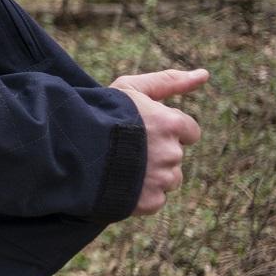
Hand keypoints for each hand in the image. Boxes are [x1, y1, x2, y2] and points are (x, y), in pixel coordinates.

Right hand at [111, 68, 208, 215]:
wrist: (70, 147)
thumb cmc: (100, 113)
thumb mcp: (131, 88)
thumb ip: (169, 81)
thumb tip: (205, 74)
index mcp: (172, 123)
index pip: (189, 131)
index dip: (167, 130)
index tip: (145, 131)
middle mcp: (172, 152)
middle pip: (175, 156)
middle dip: (156, 153)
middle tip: (125, 148)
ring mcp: (162, 179)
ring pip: (168, 179)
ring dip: (151, 175)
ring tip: (121, 166)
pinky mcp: (150, 201)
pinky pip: (155, 199)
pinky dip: (141, 195)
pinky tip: (120, 183)